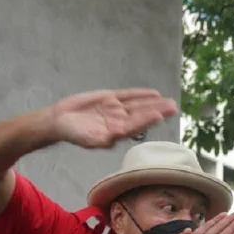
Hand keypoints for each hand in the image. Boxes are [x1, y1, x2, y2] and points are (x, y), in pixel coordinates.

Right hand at [50, 88, 176, 147]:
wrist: (59, 120)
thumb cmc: (73, 133)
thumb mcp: (87, 138)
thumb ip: (101, 139)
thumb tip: (114, 140)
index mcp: (117, 132)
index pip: (136, 126)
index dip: (147, 120)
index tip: (159, 115)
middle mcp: (120, 121)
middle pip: (142, 115)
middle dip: (158, 111)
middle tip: (174, 107)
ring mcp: (116, 110)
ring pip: (139, 105)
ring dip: (154, 102)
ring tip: (170, 101)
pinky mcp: (110, 99)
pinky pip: (128, 95)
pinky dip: (140, 94)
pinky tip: (154, 93)